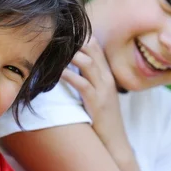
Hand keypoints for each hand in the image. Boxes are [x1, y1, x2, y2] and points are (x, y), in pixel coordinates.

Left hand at [61, 36, 128, 152]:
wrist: (114, 141)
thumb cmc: (101, 118)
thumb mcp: (97, 94)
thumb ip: (87, 79)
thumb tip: (68, 66)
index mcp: (106, 74)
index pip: (95, 47)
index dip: (80, 35)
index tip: (63, 29)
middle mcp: (107, 78)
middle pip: (93, 49)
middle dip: (75, 39)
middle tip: (56, 33)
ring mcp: (104, 90)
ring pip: (89, 64)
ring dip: (72, 54)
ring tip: (55, 47)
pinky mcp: (97, 103)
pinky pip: (83, 84)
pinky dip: (69, 76)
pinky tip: (58, 71)